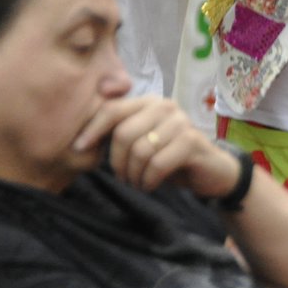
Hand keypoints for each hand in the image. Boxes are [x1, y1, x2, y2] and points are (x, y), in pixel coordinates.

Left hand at [72, 95, 238, 197]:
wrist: (210, 172)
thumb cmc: (170, 158)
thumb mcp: (141, 143)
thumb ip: (119, 134)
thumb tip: (81, 139)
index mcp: (148, 102)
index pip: (112, 109)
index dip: (92, 129)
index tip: (77, 149)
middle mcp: (164, 106)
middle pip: (123, 133)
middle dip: (117, 162)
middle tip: (123, 177)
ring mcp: (180, 122)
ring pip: (140, 151)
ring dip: (134, 175)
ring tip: (138, 183)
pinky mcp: (191, 142)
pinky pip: (157, 164)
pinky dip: (149, 180)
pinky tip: (150, 185)